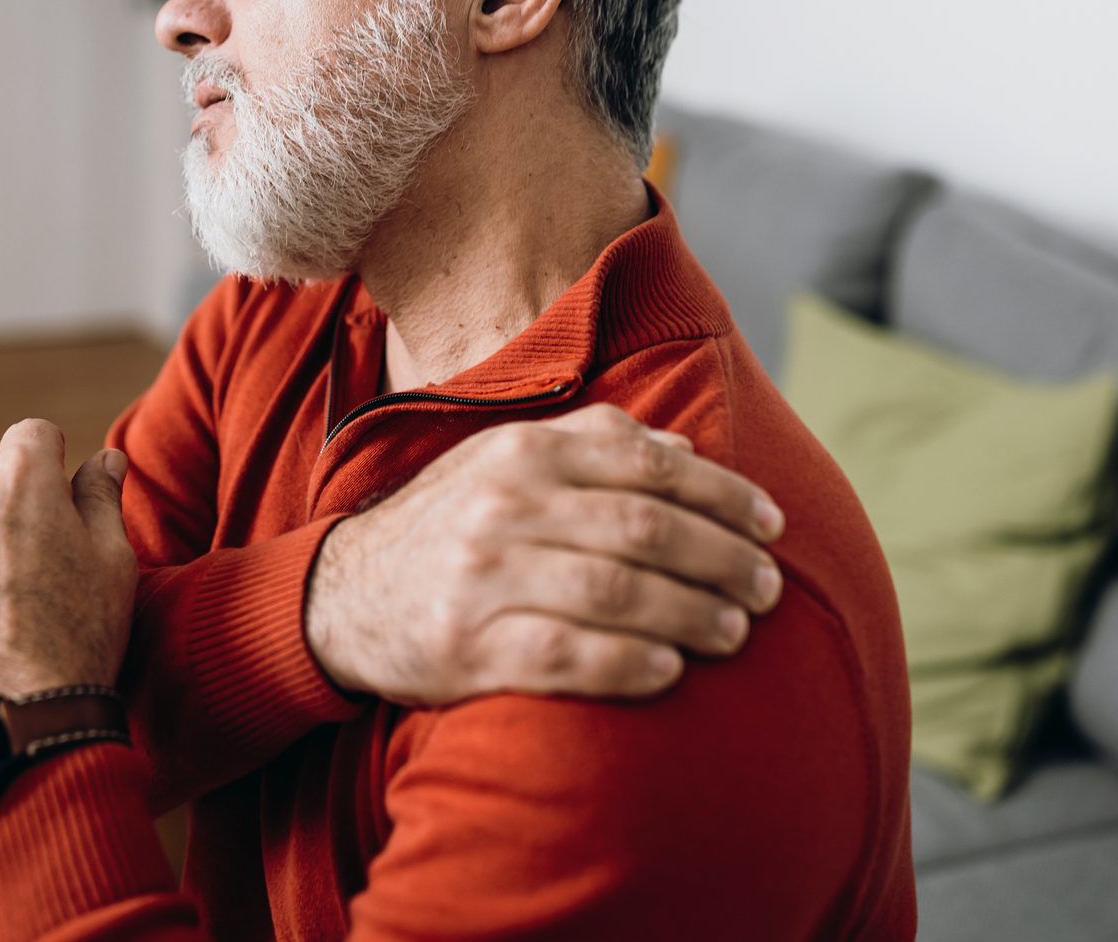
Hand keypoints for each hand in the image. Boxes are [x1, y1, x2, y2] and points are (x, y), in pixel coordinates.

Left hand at [0, 419, 136, 719]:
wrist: (13, 718)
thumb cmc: (75, 638)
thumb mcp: (112, 561)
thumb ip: (102, 497)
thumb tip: (106, 459)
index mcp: (20, 475)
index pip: (35, 434)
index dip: (53, 464)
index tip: (58, 499)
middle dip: (4, 485)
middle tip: (30, 541)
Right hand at [305, 402, 785, 704]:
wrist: (345, 595)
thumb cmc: (451, 525)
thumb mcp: (508, 462)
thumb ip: (594, 446)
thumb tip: (685, 451)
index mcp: (524, 451)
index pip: (649, 467)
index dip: (724, 497)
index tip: (773, 524)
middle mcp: (504, 506)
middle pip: (644, 530)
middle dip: (722, 559)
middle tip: (768, 588)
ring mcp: (483, 577)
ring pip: (615, 592)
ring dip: (691, 614)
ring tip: (734, 631)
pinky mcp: (467, 646)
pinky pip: (567, 656)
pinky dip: (628, 663)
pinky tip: (670, 671)